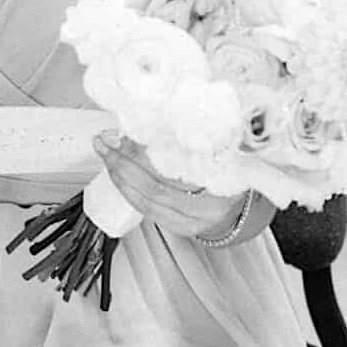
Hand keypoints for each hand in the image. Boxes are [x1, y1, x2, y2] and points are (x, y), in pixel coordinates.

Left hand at [94, 134, 260, 242]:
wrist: (240, 208)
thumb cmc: (230, 171)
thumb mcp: (221, 149)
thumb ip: (194, 137)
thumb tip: (150, 117)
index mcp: (224, 180)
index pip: (179, 167)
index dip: (148, 152)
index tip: (127, 134)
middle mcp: (210, 206)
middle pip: (157, 187)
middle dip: (125, 164)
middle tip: (106, 143)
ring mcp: (194, 221)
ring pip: (148, 202)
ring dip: (121, 178)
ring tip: (107, 156)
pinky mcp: (181, 229)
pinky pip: (148, 211)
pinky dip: (129, 192)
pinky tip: (118, 176)